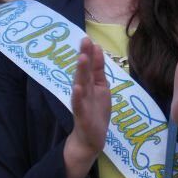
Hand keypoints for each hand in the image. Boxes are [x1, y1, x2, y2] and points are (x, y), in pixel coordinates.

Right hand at [63, 38, 109, 177]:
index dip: (91, 54)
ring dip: (81, 72)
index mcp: (91, 84)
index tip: (90, 39)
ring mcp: (82, 103)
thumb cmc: (95, 112)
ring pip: (81, 85)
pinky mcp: (81, 116)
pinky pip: (78, 105)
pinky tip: (77, 87)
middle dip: (84, 56)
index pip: (91, 67)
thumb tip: (97, 50)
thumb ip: (98, 71)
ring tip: (82, 58)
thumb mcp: (101, 89)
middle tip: (84, 40)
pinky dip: (77, 96)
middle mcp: (84, 91)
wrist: (90, 139)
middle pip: (84, 71)